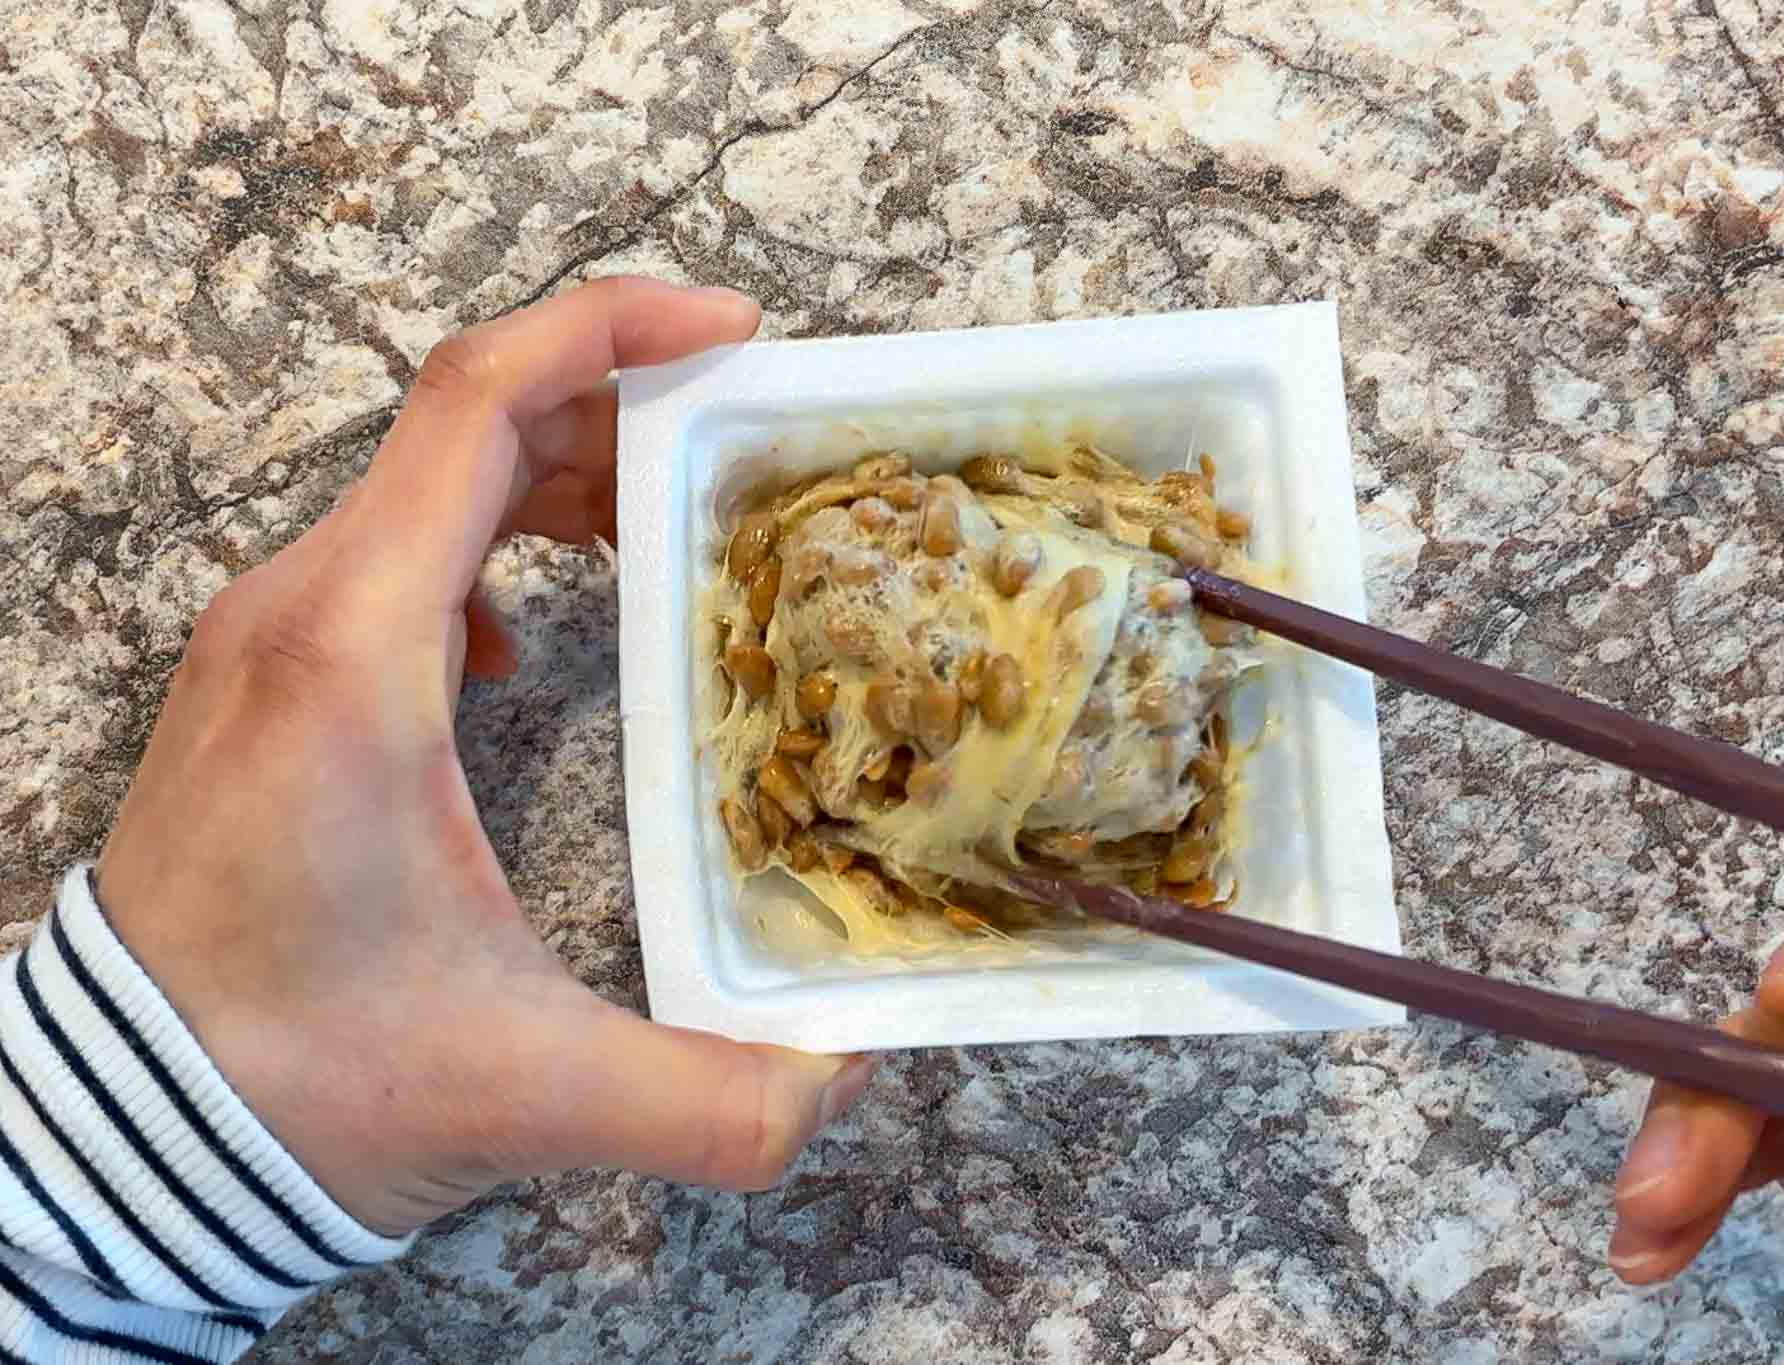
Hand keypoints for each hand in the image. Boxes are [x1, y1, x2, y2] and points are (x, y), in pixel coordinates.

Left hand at [96, 277, 875, 1236]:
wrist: (113, 1132)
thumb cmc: (291, 1082)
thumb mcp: (521, 1088)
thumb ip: (708, 1102)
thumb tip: (847, 1079)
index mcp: (357, 652)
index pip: (477, 402)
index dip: (612, 331)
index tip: (732, 336)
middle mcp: (298, 609)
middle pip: (465, 420)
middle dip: (616, 410)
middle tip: (736, 452)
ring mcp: (267, 638)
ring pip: (420, 481)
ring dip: (551, 473)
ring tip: (660, 528)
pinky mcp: (263, 681)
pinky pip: (383, 552)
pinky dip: (479, 543)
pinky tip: (523, 641)